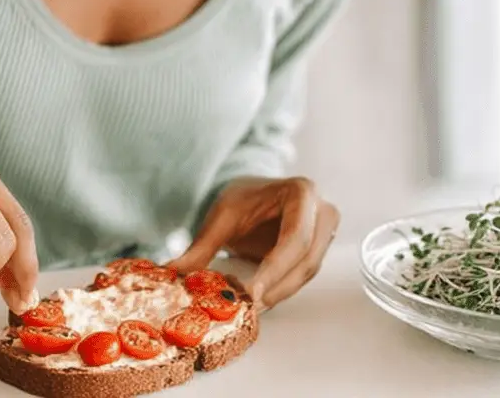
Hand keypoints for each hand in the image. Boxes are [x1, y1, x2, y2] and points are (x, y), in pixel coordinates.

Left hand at [166, 176, 338, 310]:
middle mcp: (322, 212)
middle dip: (276, 286)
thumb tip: (174, 272)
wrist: (254, 195)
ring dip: (278, 292)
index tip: (251, 292)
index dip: (275, 268)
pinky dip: (280, 289)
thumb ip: (201, 247)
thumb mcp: (220, 217)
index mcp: (302, 192)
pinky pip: (301, 276)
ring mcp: (325, 233)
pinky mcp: (319, 251)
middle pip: (306, 260)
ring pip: (306, 273)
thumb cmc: (242, 199)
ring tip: (248, 306)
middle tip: (248, 306)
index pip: (295, 237)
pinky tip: (258, 299)